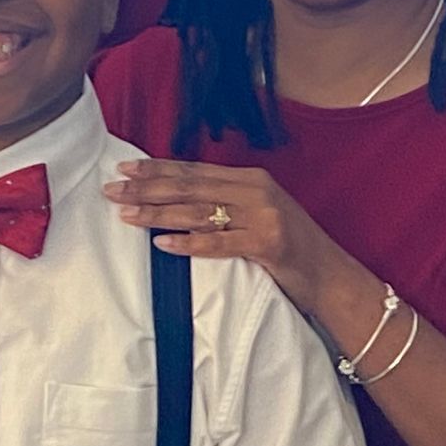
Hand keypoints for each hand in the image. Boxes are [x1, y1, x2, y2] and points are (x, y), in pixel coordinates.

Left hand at [106, 158, 350, 314]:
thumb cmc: (291, 249)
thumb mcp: (260, 216)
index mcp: (253, 179)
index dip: (158, 169)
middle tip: (113, 190)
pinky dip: (189, 243)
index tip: (125, 169)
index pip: (195, 171)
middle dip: (149, 188)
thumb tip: (179, 200)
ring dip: (159, 213)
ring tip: (127, 214)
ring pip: (201, 212)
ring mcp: (265, 217)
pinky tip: (162, 243)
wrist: (332, 276)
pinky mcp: (269, 244)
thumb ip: (228, 204)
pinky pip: (220, 243)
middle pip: (192, 187)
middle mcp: (257, 191)